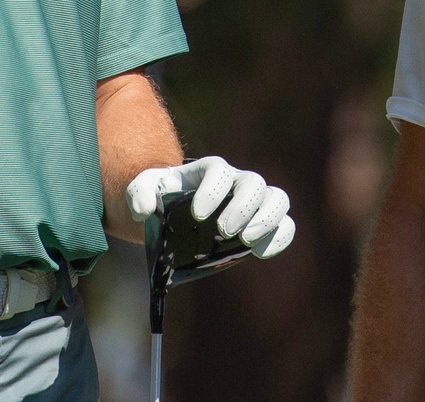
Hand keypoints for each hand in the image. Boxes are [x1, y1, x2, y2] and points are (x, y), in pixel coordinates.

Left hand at [127, 156, 294, 258]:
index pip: (218, 171)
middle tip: (224, 231)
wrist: (176, 212)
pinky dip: (280, 237)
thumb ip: (139, 194)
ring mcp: (254, 202)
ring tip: (247, 240)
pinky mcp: (263, 224)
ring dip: (267, 219)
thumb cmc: (163, 197)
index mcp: (209, 171)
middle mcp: (237, 182)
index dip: (213, 190)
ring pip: (277, 198)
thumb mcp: (144, 190)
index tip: (198, 214)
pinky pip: (285, 224)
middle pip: (253, 182)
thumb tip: (145, 208)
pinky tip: (261, 253)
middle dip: (242, 207)